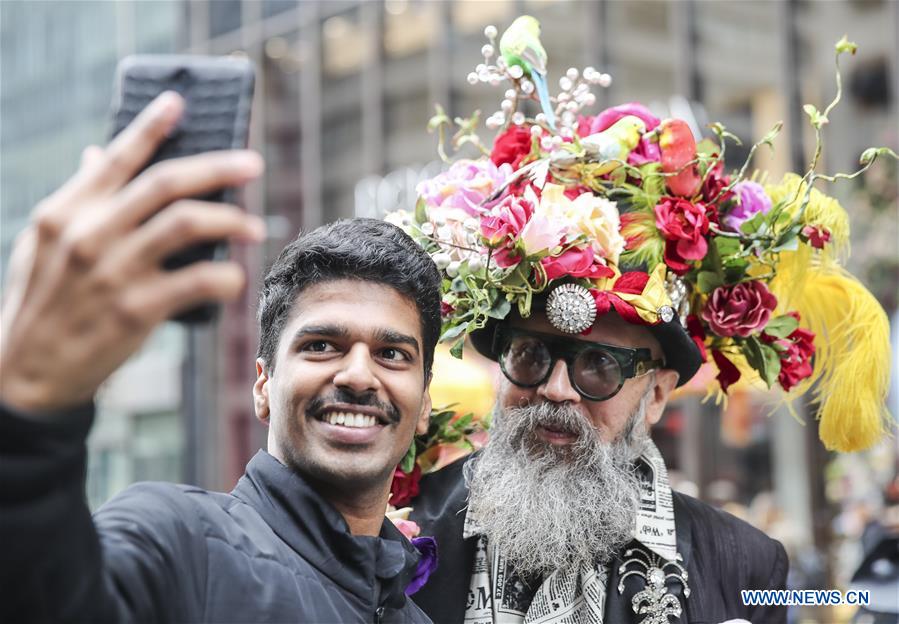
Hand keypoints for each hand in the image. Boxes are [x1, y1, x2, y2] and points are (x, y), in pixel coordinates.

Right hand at [0, 92, 264, 413]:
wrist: (28, 371)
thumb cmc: (43, 302)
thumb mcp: (43, 244)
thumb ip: (78, 201)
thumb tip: (97, 155)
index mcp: (66, 212)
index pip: (117, 158)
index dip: (151, 126)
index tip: (179, 103)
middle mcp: (90, 234)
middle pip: (167, 184)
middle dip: (217, 168)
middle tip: (253, 165)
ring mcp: (114, 271)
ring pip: (189, 224)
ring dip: (231, 220)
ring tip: (255, 227)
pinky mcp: (137, 310)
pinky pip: (199, 280)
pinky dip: (226, 276)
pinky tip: (235, 278)